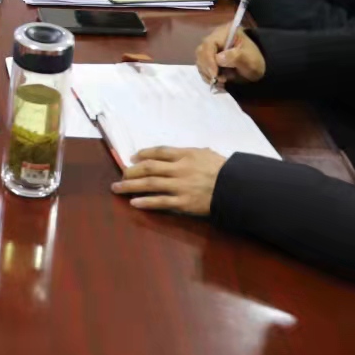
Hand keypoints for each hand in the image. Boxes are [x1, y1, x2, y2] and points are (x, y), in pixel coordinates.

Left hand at [111, 147, 227, 214]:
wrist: (237, 187)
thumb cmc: (225, 170)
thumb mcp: (207, 154)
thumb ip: (192, 153)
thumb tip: (180, 154)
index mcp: (186, 154)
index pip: (159, 152)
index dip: (144, 153)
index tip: (133, 157)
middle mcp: (180, 168)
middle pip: (149, 167)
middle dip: (132, 170)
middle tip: (121, 174)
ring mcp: (180, 186)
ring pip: (150, 184)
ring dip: (130, 186)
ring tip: (116, 188)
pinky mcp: (183, 202)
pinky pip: (160, 202)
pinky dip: (145, 202)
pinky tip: (134, 202)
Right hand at [195, 25, 264, 86]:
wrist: (256, 67)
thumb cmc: (254, 60)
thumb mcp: (250, 59)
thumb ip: (236, 57)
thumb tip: (218, 58)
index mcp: (224, 33)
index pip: (209, 44)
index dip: (209, 60)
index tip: (215, 74)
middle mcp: (213, 39)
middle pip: (201, 53)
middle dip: (208, 69)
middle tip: (218, 80)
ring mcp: (210, 49)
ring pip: (200, 62)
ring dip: (208, 74)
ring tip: (221, 82)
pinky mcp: (208, 59)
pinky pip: (202, 68)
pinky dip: (208, 77)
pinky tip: (218, 82)